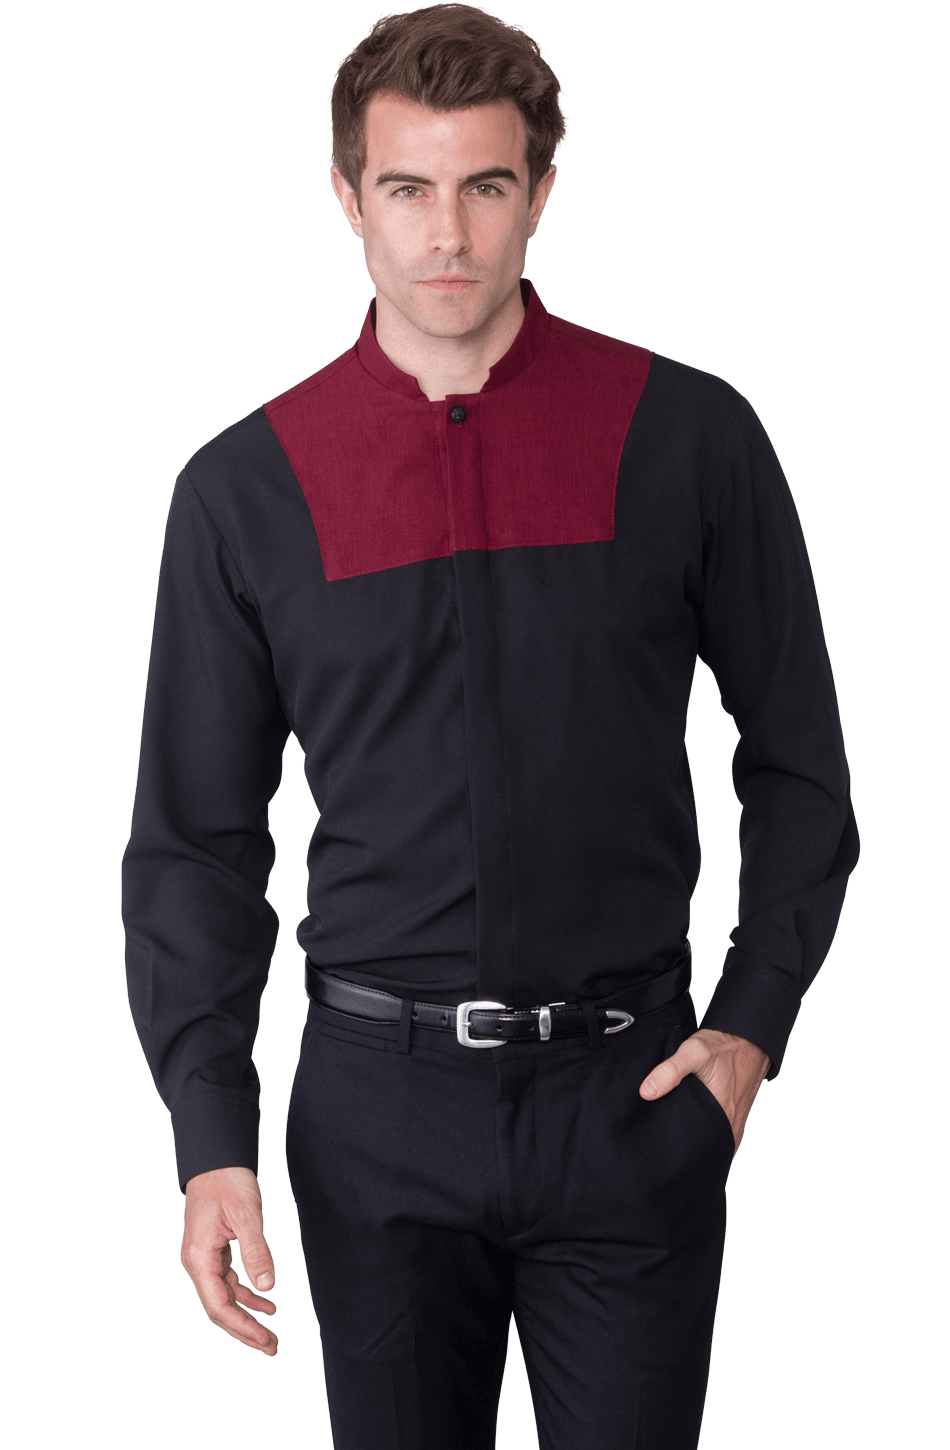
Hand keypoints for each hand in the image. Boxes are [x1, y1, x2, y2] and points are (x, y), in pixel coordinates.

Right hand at [181, 1166, 278, 1355]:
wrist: (216, 1157)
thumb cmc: (227, 1180)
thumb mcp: (246, 1215)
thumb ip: (256, 1252)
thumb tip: (267, 1286)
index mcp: (199, 1258)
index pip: (218, 1306)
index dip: (241, 1327)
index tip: (264, 1340)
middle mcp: (197, 1262)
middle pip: (219, 1308)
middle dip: (244, 1331)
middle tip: (271, 1347)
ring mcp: (204, 1257)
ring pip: (224, 1298)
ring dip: (247, 1316)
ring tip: (270, 1334)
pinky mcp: (214, 1250)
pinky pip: (229, 1281)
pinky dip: (247, 1294)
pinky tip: (266, 1302)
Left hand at [639, 1029, 769, 1156]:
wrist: (749, 1037)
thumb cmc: (723, 1045)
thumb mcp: (694, 1052)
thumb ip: (671, 1071)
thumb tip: (646, 1092)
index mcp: (721, 1115)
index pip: (698, 1146)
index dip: (680, 1149)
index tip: (661, 1147)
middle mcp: (731, 1123)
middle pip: (706, 1146)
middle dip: (687, 1148)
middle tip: (663, 1143)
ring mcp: (735, 1119)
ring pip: (714, 1139)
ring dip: (698, 1139)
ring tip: (675, 1135)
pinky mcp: (736, 1111)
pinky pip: (720, 1129)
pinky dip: (707, 1129)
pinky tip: (692, 1121)